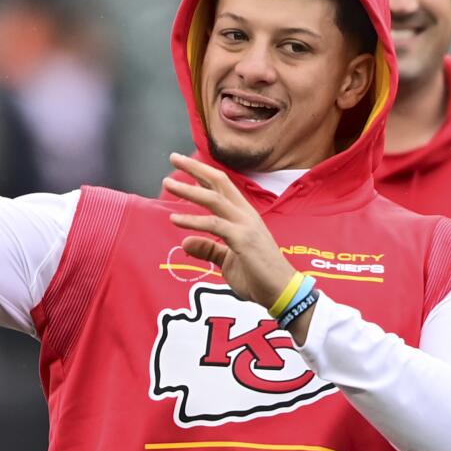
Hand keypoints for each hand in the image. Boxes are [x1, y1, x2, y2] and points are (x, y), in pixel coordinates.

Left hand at [162, 153, 296, 309]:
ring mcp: (246, 225)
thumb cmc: (258, 277)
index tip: (184, 164)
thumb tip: (185, 243)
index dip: (203, 173)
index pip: (223, 187)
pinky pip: (214, 224)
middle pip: (219, 182)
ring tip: (168, 183)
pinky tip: (175, 219)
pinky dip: (192, 220)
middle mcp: (246, 214)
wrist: (281, 293)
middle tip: (173, 157)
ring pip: (214, 199)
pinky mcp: (243, 239)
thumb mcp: (227, 261)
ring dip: (189, 189)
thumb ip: (209, 249)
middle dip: (195, 168)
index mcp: (245, 216)